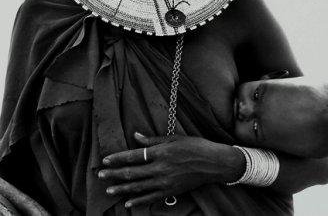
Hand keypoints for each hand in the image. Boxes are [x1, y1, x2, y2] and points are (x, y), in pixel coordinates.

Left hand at [98, 132, 240, 208]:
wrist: (214, 163)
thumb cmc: (195, 146)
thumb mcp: (174, 138)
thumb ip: (153, 140)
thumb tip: (136, 137)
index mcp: (161, 152)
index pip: (134, 156)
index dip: (118, 158)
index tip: (106, 160)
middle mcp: (160, 168)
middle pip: (132, 173)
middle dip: (114, 174)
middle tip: (100, 175)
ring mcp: (165, 182)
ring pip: (138, 187)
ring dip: (122, 189)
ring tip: (108, 190)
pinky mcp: (171, 191)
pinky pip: (151, 198)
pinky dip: (138, 201)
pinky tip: (128, 203)